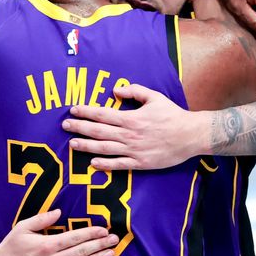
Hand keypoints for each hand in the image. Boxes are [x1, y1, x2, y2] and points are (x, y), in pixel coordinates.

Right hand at [0, 209, 118, 255]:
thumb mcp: (23, 227)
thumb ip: (42, 219)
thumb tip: (59, 211)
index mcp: (47, 245)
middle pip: (82, 251)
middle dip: (100, 245)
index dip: (91, 234)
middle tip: (115, 239)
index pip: (75, 238)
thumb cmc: (11, 246)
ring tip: (112, 253)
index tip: (104, 230)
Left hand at [62, 84, 199, 169]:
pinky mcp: (140, 163)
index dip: (86, 112)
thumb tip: (115, 90)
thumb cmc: (172, 115)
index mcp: (131, 118)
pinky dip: (105, 164)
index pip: (102, 114)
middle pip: (98, 131)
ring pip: (104, 148)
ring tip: (72, 143)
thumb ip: (134, 91)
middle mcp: (129, 134)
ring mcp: (134, 150)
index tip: (73, 110)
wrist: (190, 135)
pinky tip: (93, 163)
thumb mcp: (154, 97)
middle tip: (65, 126)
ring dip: (86, 146)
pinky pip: (119, 164)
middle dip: (80, 127)